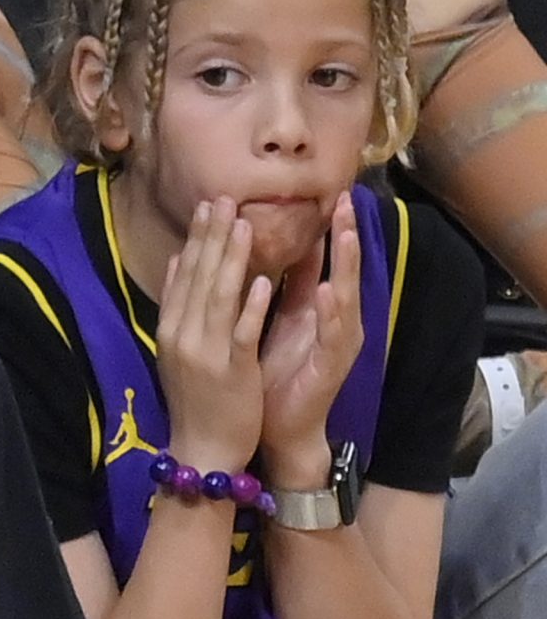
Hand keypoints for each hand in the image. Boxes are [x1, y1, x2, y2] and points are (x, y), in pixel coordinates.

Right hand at [155, 199, 270, 472]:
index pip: (183, 275)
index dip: (196, 239)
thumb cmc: (196, 398)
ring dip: (231, 260)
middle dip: (213, 237)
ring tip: (244, 225)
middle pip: (199, 278)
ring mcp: (205, 352)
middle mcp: (182, 335)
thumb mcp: (177, 348)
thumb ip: (179, 304)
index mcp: (171, 329)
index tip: (208, 205)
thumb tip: (177, 260)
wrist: (201, 448)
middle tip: (225, 199)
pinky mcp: (230, 370)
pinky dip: (250, 306)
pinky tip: (262, 280)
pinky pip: (241, 332)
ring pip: (219, 298)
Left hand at [258, 193, 364, 485]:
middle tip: (346, 199)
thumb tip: (275, 249)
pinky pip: (333, 336)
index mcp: (315, 310)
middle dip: (346, 234)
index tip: (328, 190)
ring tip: (345, 233)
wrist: (274, 428)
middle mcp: (333, 322)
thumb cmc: (272, 374)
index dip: (328, 227)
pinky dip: (330, 313)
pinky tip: (327, 292)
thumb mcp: (273, 322)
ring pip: (345, 296)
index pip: (324, 260)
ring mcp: (336, 344)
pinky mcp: (331, 366)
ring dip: (345, 265)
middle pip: (343, 270)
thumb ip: (279, 288)